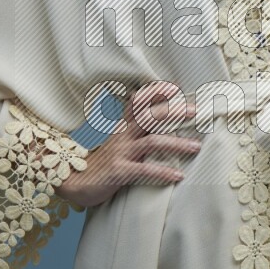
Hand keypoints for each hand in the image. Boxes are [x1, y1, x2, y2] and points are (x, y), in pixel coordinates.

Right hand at [57, 81, 201, 207]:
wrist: (73, 182)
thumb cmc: (100, 163)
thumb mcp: (116, 142)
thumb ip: (134, 134)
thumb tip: (158, 127)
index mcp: (122, 127)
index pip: (138, 103)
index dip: (156, 92)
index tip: (175, 86)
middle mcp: (122, 135)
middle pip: (149, 116)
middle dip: (173, 111)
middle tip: (195, 110)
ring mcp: (120, 152)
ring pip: (152, 142)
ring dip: (176, 143)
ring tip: (196, 146)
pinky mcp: (119, 171)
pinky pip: (144, 170)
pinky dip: (163, 172)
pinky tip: (179, 175)